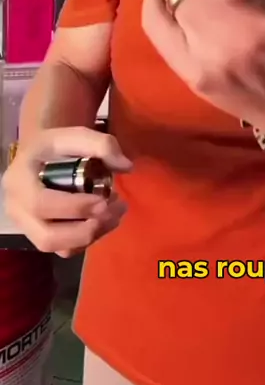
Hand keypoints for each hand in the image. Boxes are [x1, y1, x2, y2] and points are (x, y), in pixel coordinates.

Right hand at [2, 128, 131, 256]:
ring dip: (92, 235)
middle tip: (113, 211)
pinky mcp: (42, 236)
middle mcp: (17, 209)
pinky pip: (66, 249)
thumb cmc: (56, 147)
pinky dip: (90, 239)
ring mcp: (28, 227)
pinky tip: (106, 220)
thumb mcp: (74, 135)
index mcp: (19, 181)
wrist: (41, 157)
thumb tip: (126, 166)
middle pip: (47, 237)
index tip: (104, 200)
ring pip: (58, 247)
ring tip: (115, 214)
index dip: (74, 208)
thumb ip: (101, 145)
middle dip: (86, 229)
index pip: (40, 204)